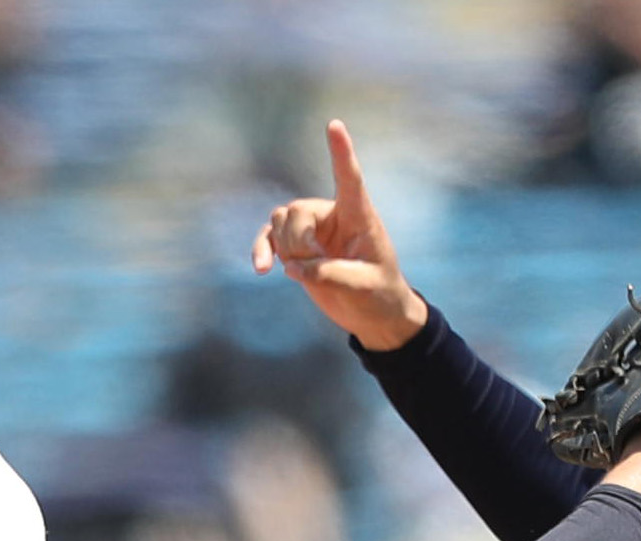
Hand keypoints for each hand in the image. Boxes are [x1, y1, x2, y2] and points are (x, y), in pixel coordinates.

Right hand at [253, 119, 428, 352]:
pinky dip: (262, 250)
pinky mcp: (297, 246)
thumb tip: (292, 267)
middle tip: (314, 266)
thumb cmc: (379, 295)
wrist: (373, 315)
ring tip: (302, 272)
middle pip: (298, 211)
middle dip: (298, 242)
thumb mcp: (363, 286)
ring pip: (280, 220)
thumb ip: (332, 275)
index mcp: (359, 216)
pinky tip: (261, 269)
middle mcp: (332, 215)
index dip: (341, 152)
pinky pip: (269, 236)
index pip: (349, 178)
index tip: (335, 125)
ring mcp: (312, 229)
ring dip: (283, 248)